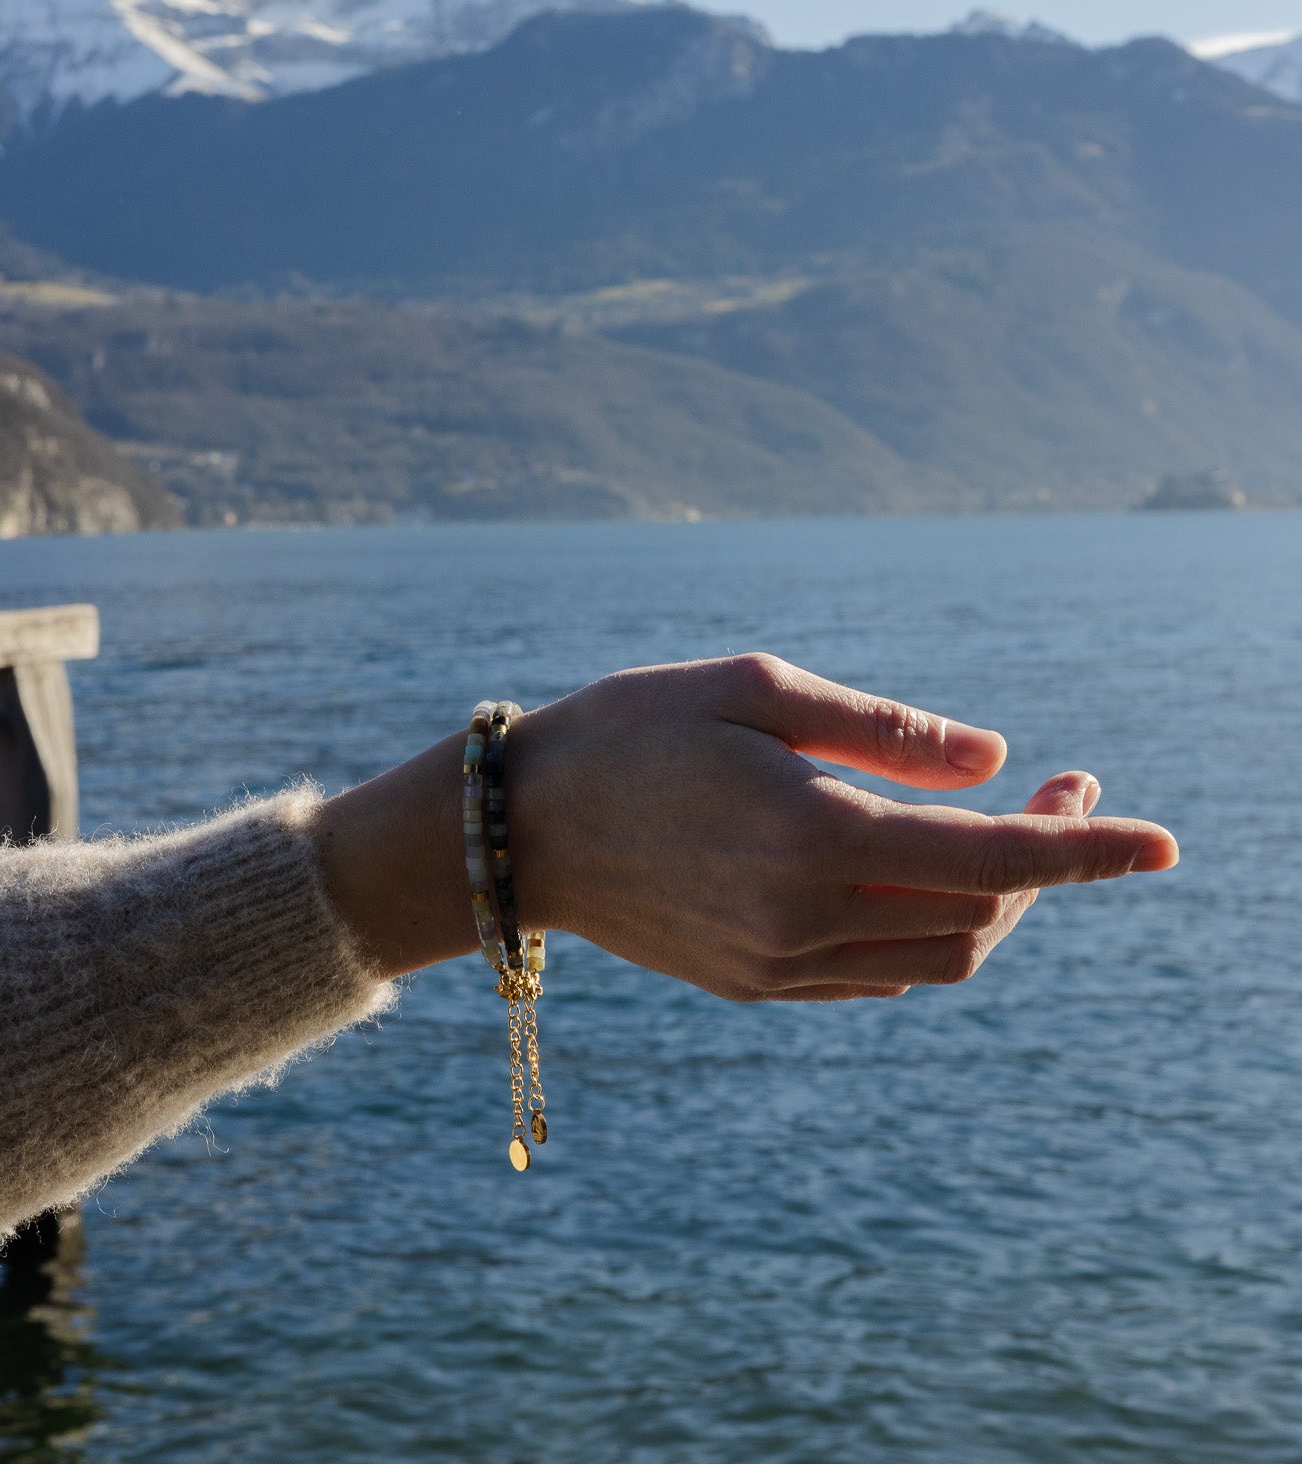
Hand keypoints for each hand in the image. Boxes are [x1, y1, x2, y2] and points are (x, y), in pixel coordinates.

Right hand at [316, 653, 1177, 992]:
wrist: (516, 830)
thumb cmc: (629, 729)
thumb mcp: (753, 689)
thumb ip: (883, 730)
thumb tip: (993, 760)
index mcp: (810, 835)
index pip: (991, 859)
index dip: (1087, 853)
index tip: (1159, 840)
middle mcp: (805, 920)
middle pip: (980, 921)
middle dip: (1046, 865)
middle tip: (1065, 790)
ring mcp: (780, 967)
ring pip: (938, 959)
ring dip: (994, 903)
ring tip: (1002, 826)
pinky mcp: (756, 986)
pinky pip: (881, 976)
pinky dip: (929, 931)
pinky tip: (920, 872)